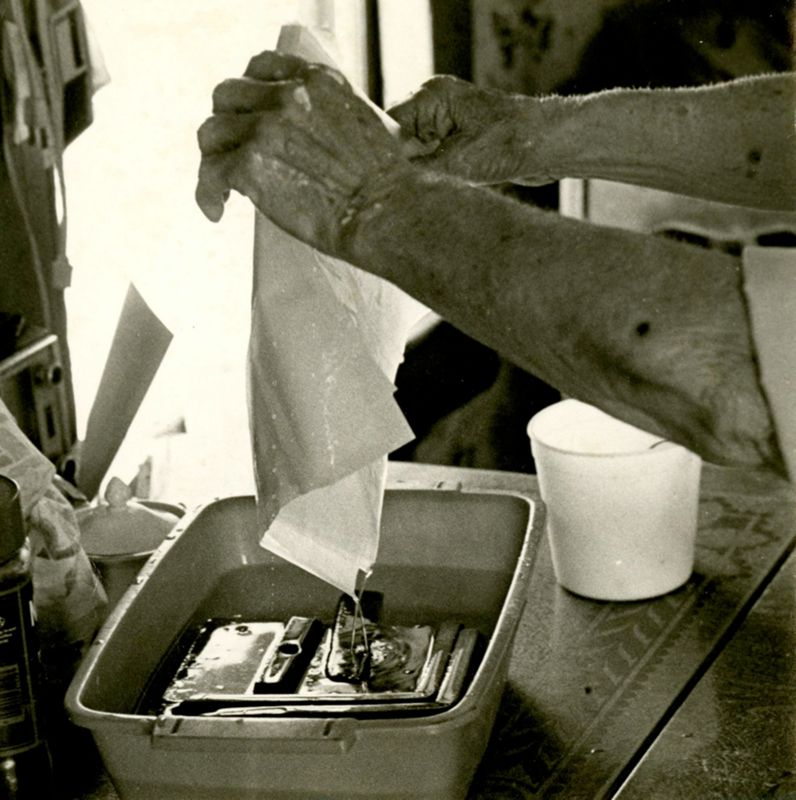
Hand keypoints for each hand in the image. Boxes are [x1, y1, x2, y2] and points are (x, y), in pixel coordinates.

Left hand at [196, 51, 404, 255]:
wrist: (385, 212)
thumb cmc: (385, 184)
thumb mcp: (363, 123)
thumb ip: (328, 115)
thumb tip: (306, 137)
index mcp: (317, 81)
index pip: (261, 67)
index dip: (249, 92)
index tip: (250, 116)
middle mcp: (287, 96)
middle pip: (227, 95)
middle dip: (227, 124)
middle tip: (233, 153)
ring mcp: (265, 129)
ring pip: (211, 132)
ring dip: (213, 158)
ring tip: (222, 186)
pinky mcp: (250, 166)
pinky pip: (209, 173)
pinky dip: (207, 193)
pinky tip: (215, 210)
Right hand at [388, 76, 556, 185]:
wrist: (549, 145)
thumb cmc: (509, 143)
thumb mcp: (456, 161)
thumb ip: (419, 170)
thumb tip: (391, 183)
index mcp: (432, 97)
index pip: (390, 124)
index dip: (383, 153)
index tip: (381, 180)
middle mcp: (437, 106)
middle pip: (401, 139)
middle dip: (401, 164)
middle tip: (401, 190)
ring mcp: (449, 123)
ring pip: (417, 153)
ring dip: (419, 173)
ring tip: (422, 191)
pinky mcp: (460, 140)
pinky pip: (435, 159)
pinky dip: (433, 175)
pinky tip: (437, 189)